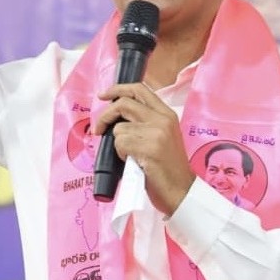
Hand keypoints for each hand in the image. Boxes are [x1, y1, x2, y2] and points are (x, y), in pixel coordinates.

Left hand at [94, 83, 194, 215]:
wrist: (181, 190)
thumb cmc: (167, 167)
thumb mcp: (162, 136)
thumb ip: (145, 121)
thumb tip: (115, 113)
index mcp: (166, 113)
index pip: (139, 89)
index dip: (117, 89)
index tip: (103, 95)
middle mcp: (162, 119)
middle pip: (124, 104)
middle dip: (105, 115)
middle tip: (98, 129)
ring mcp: (156, 133)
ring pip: (119, 128)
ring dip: (118, 143)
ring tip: (130, 154)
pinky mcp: (149, 148)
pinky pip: (120, 143)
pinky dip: (120, 153)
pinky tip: (132, 161)